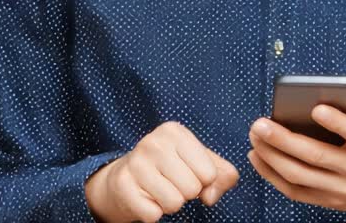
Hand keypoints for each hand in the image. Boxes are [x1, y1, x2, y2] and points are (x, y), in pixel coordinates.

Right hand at [85, 120, 239, 222]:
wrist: (124, 176)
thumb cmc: (170, 168)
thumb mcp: (200, 163)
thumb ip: (222, 176)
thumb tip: (210, 196)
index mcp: (175, 132)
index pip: (209, 173)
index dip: (202, 180)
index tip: (187, 172)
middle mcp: (153, 142)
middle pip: (192, 189)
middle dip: (186, 193)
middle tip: (171, 182)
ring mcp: (135, 163)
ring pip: (174, 203)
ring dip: (170, 203)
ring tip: (159, 190)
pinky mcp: (122, 185)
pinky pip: (153, 215)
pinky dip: (153, 212)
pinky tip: (145, 197)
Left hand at [246, 87, 345, 221]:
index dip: (337, 122)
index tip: (315, 109)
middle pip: (317, 156)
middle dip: (284, 139)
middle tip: (260, 124)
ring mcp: (342, 189)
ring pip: (300, 175)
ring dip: (272, 156)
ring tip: (255, 137)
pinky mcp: (328, 201)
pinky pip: (294, 191)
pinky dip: (271, 175)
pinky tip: (257, 157)